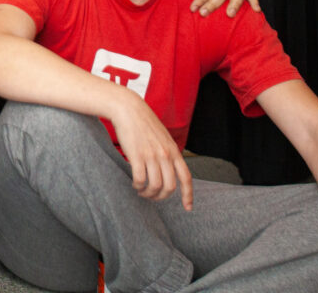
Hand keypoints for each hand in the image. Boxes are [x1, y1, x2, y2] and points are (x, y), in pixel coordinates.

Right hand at [108, 92, 192, 209]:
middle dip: (161, 197)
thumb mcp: (163, 137)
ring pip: (155, 186)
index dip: (188, 195)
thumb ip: (168, 153)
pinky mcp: (137, 155)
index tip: (188, 208)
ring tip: (141, 191)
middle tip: (152, 197)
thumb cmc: (143, 123)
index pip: (186, 178)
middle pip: (170, 186)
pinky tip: (134, 184)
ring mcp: (151, 155)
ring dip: (148, 194)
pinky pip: (140, 179)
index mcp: (174, 151)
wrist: (128, 109)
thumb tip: (169, 170)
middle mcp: (165, 155)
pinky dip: (137, 186)